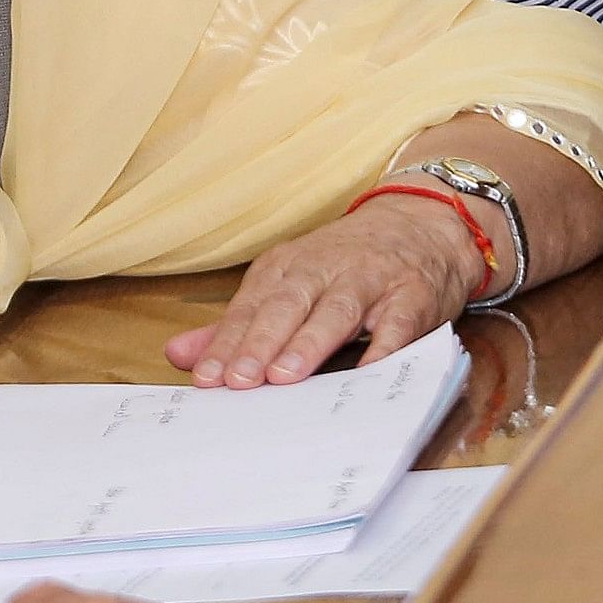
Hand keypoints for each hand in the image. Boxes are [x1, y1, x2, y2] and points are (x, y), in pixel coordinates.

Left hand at [166, 189, 479, 387]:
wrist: (422, 223)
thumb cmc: (345, 265)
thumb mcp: (288, 286)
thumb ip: (236, 325)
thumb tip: (179, 354)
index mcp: (287, 268)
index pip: (250, 308)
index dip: (226, 344)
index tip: (205, 378)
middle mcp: (325, 268)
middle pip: (287, 305)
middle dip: (260, 343)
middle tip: (238, 380)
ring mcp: (371, 279)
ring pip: (336, 309)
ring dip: (310, 342)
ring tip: (286, 376)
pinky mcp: (412, 295)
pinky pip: (398, 323)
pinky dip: (384, 347)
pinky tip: (367, 373)